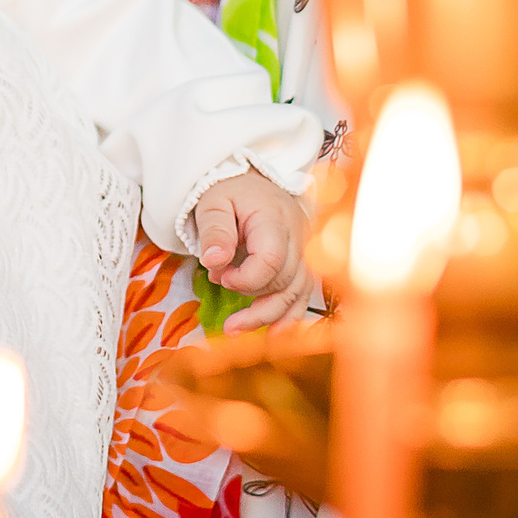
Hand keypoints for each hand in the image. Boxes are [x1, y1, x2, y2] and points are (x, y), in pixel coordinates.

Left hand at [191, 170, 312, 332]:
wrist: (251, 182)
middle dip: (249, 294)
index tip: (219, 275)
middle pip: (284, 281)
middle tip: (218, 284)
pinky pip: (303, 294)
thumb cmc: (230, 192)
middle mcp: (298, 236)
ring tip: (234, 330)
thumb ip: (214, 230)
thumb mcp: (212, 203)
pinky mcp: (304, 262)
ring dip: (267, 315)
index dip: (244, 279)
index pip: (271, 261)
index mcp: (274, 218)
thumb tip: (215, 262)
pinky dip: (290, 316)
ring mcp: (305, 250)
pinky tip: (275, 335)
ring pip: (296, 293)